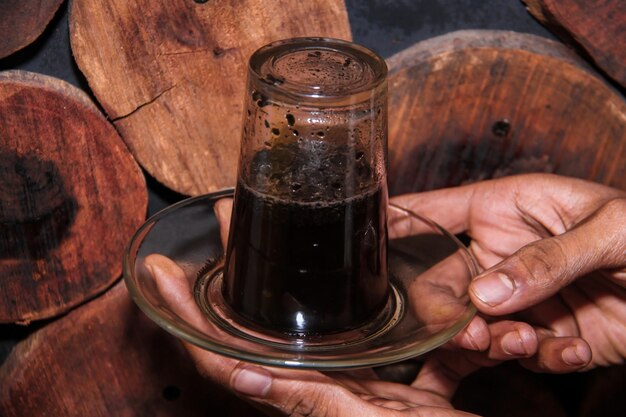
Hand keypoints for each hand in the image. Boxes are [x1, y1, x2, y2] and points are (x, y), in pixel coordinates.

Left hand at [143, 252, 478, 416]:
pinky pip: (332, 322)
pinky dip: (314, 289)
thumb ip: (307, 402)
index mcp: (297, 392)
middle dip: (230, 266)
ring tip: (257, 225)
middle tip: (223, 218)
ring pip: (288, 313)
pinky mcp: (370, 362)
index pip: (220, 355)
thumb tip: (242, 377)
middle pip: (251, 321)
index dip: (184, 316)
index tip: (157, 271)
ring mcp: (338, 369)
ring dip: (267, 268)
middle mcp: (309, 378)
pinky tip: (323, 259)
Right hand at [391, 173, 625, 374]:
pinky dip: (537, 359)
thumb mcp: (611, 229)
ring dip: (491, 342)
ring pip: (472, 326)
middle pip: (442, 285)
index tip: (361, 243)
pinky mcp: (542, 334)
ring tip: (524, 342)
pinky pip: (515, 354)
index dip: (395, 223)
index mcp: (507, 209)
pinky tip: (569, 349)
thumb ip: (547, 259)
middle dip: (449, 313)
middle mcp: (503, 254)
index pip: (434, 210)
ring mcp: (521, 297)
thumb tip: (486, 293)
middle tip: (473, 332)